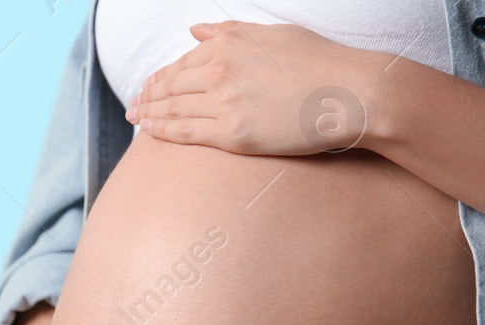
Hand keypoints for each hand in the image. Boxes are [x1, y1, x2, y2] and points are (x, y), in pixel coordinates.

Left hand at [126, 21, 388, 154]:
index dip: (160, 77)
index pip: (181, 62)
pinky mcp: (232, 134)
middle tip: (133, 105)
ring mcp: (224, 103)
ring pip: (173, 110)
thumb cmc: (319, 62)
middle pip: (170, 86)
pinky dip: (162, 132)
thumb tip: (194, 30)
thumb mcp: (272, 33)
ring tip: (136, 118)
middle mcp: (219, 71)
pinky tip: (149, 132)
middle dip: (148, 96)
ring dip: (149, 114)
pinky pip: (186, 133)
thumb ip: (228, 32)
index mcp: (227, 44)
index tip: (148, 85)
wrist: (352, 93)